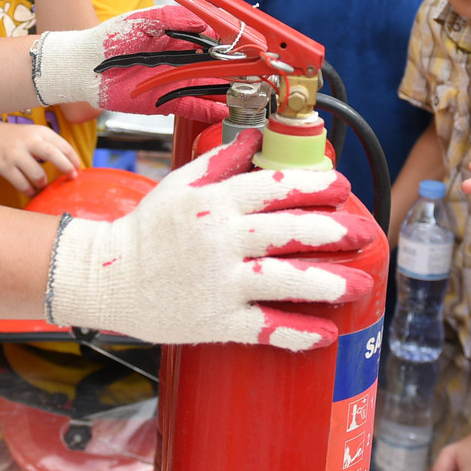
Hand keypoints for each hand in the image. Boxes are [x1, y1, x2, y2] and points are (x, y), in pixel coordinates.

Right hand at [0, 120, 79, 195]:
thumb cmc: (15, 138)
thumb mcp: (33, 134)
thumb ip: (49, 144)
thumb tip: (70, 164)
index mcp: (38, 131)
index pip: (62, 144)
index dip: (73, 158)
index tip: (78, 168)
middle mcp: (28, 141)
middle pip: (52, 154)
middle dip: (65, 167)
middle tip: (71, 177)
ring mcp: (15, 154)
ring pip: (37, 174)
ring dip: (43, 183)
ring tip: (42, 184)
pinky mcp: (4, 166)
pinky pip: (22, 184)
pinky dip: (29, 191)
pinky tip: (31, 191)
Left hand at [31, 5, 229, 122]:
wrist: (86, 67)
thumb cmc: (110, 38)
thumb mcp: (143, 19)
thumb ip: (173, 16)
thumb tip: (204, 20)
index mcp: (177, 36)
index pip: (210, 37)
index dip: (227, 42)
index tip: (242, 45)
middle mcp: (180, 59)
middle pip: (214, 64)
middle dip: (232, 68)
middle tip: (250, 71)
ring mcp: (174, 80)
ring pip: (207, 86)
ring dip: (225, 90)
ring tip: (244, 92)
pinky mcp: (165, 101)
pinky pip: (192, 106)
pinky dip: (208, 110)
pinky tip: (223, 110)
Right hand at [46, 130, 377, 349]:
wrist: (106, 278)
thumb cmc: (146, 229)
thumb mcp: (180, 184)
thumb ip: (222, 161)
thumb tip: (257, 136)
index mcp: (213, 203)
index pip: (272, 187)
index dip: (311, 185)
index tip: (342, 186)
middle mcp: (219, 240)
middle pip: (286, 232)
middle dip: (332, 230)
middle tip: (364, 232)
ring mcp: (218, 284)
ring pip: (282, 281)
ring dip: (327, 283)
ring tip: (361, 285)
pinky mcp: (214, 322)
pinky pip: (262, 328)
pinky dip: (295, 332)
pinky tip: (325, 333)